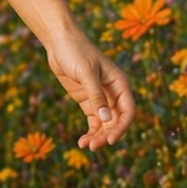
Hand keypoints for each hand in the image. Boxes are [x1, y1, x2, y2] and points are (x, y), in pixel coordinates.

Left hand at [45, 29, 135, 150]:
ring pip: (105, 124)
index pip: (128, 111)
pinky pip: (94, 121)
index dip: (122, 128)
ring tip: (84, 145)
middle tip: (92, 147)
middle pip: (116, 121)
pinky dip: (90, 132)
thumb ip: (96, 95)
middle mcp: (114, 93)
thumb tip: (106, 120)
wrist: (59, 40)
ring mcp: (100, 98)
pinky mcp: (87, 100)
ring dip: (97, 136)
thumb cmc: (76, 51)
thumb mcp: (86, 72)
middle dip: (106, 135)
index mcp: (120, 84)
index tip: (110, 140)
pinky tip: (82, 141)